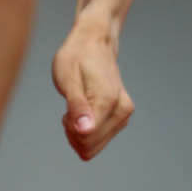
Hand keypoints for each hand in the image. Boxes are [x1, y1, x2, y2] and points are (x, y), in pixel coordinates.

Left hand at [51, 24, 133, 160]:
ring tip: (77, 107)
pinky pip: (97, 142)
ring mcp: (124, 116)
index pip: (85, 138)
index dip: (69, 128)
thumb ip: (77, 106)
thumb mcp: (68, 79)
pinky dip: (85, 131)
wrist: (95, 43)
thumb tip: (84, 130)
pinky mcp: (122, 119)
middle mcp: (122, 111)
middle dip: (73, 132)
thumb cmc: (76, 58)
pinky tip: (83, 111)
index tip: (67, 110)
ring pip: (93, 147)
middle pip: (89, 146)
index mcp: (108, 101)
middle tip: (71, 108)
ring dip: (78, 132)